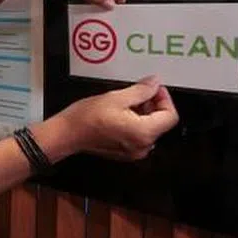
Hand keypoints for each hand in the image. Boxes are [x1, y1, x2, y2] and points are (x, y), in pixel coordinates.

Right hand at [53, 76, 178, 161]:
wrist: (67, 134)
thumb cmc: (86, 118)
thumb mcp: (117, 97)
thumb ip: (141, 91)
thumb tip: (154, 84)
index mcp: (144, 133)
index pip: (170, 115)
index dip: (164, 98)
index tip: (154, 88)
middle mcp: (142, 146)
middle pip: (161, 123)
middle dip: (153, 105)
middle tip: (140, 92)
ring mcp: (134, 152)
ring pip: (150, 129)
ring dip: (144, 113)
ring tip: (127, 101)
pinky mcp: (125, 153)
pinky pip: (139, 136)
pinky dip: (136, 123)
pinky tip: (122, 113)